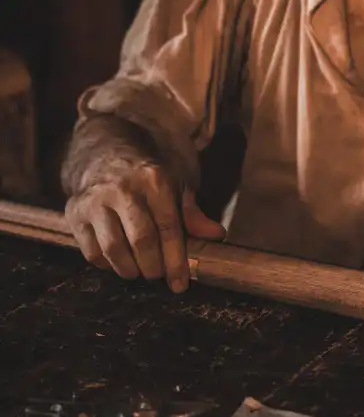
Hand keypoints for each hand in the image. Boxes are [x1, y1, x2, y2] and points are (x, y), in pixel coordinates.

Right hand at [65, 160, 224, 292]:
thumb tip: (216, 236)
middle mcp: (123, 189)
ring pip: (113, 249)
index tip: (180, 284)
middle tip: (158, 275)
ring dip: (130, 269)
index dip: (176, 260)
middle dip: (154, 267)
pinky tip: (119, 262)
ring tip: (140, 271)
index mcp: (154, 179)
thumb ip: (192, 211)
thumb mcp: (175, 182)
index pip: (168, 226)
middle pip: (141, 240)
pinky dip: (107, 265)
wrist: (103, 151)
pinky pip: (91, 252)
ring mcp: (96, 200)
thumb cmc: (146, 173)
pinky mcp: (75, 213)